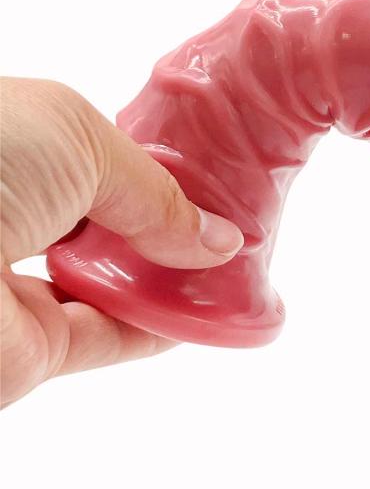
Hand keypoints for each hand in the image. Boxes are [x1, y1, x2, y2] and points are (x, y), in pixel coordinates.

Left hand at [0, 78, 243, 407]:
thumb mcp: (83, 139)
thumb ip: (156, 192)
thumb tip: (219, 236)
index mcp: (17, 149)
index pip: (97, 168)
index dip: (154, 178)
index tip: (209, 190)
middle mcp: (10, 216)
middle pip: (104, 230)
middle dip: (163, 231)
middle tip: (224, 234)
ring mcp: (15, 285)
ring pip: (108, 287)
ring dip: (167, 283)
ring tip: (228, 274)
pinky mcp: (28, 349)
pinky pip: (107, 337)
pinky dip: (157, 329)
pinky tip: (200, 314)